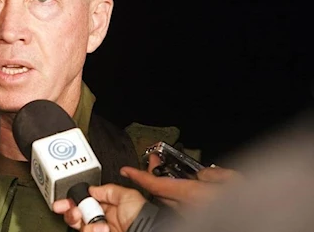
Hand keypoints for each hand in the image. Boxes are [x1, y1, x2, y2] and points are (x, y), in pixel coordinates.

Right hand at [53, 184, 146, 231]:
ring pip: (79, 225)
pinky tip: (102, 228)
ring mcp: (100, 230)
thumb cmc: (143, 216)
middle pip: (78, 214)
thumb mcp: (128, 195)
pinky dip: (90, 230)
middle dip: (71, 210)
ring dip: (83, 221)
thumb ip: (108, 189)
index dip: (75, 199)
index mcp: (109, 207)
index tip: (66, 200)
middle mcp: (103, 219)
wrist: (146, 230)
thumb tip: (92, 189)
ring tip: (97, 222)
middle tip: (71, 210)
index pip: (86, 201)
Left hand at [120, 154, 241, 211]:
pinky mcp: (194, 219)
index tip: (126, 170)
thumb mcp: (233, 181)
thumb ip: (213, 174)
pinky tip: (184, 189)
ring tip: (166, 170)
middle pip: (160, 192)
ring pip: (170, 200)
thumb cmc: (248, 205)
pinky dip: (177, 196)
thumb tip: (202, 174)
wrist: (254, 218)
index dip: (139, 176)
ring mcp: (190, 215)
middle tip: (153, 160)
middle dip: (152, 175)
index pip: (156, 184)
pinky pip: (180, 206)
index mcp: (192, 195)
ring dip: (164, 185)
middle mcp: (188, 208)